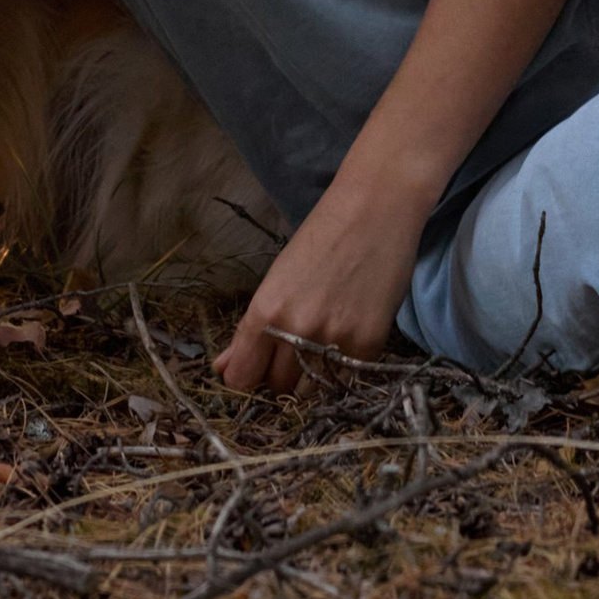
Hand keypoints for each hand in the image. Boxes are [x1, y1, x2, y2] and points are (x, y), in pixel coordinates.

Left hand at [216, 168, 430, 396]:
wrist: (376, 207)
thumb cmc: (321, 235)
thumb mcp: (277, 278)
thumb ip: (250, 329)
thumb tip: (223, 367)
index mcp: (265, 312)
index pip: (242, 378)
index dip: (248, 375)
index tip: (257, 367)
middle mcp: (296, 332)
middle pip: (277, 386)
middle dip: (281, 373)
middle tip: (294, 348)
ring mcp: (334, 341)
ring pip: (311, 391)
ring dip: (312, 376)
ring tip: (321, 345)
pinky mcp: (369, 345)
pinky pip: (346, 378)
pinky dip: (343, 366)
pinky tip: (347, 335)